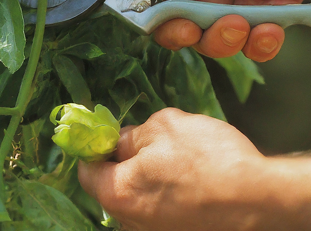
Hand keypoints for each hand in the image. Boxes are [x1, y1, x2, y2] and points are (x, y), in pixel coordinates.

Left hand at [78, 108, 310, 230]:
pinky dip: (164, 192)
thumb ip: (132, 134)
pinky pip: (158, 209)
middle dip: (124, 161)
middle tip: (147, 141)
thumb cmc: (207, 158)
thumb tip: (119, 140)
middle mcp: (130, 223)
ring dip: (146, 176)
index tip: (105, 133)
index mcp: (118, 193)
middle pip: (112, 185)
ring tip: (175, 160)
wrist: (260, 200)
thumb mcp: (164, 126)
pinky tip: (188, 178)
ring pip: (137, 197)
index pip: (87, 171)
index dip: (94, 147)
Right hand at [155, 0, 310, 60]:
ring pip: (224, 32)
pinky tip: (271, 29)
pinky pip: (266, 31)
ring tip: (244, 27)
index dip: (164, 10)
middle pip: (190, 19)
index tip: (174, 20)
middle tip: (203, 29)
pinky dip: (264, 43)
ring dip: (225, 42)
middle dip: (188, 34)